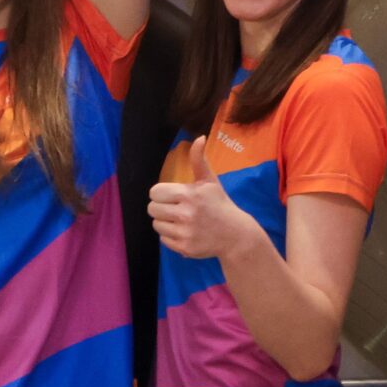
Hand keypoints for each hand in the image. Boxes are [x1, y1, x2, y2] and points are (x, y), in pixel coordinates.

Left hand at [147, 136, 256, 259]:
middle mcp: (186, 214)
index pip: (154, 192)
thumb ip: (199, 159)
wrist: (235, 235)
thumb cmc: (219, 204)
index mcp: (189, 194)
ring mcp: (185, 232)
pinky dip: (171, 236)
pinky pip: (163, 239)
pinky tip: (185, 232)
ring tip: (180, 221)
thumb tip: (199, 137)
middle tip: (175, 208)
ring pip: (156, 224)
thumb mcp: (210, 180)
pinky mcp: (185, 248)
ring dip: (165, 222)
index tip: (173, 196)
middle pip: (152, 209)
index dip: (162, 193)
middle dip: (161, 207)